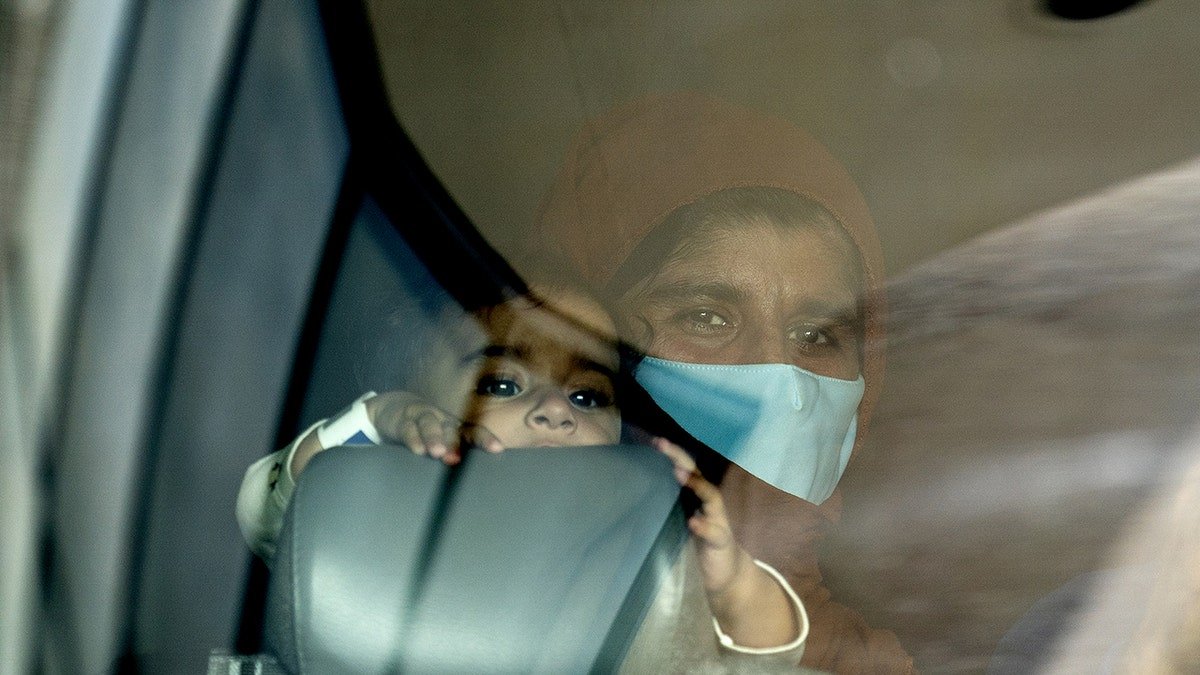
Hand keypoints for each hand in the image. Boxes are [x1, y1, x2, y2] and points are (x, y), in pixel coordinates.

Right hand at [367, 390, 503, 464]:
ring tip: (437, 453)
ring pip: (430, 424)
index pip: (473, 431)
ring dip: (434, 437)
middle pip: (451, 428)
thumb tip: (475, 479)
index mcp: (455, 426)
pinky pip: (408, 428)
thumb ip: (455, 454)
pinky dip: (413, 438)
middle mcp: (441, 419)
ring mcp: (422, 417)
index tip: (497, 449)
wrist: (394, 410)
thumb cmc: (426, 430)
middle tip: (458, 459)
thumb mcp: (441, 440)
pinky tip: (417, 449)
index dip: (485, 438)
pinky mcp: (403, 420)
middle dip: (456, 443)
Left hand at [651, 437, 798, 647]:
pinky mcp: (722, 542)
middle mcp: (709, 503)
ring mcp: (718, 520)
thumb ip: (666, 508)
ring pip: (711, 497)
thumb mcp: (678, 523)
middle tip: (662, 445)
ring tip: (679, 474)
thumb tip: (635, 493)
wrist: (727, 574)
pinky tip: (693, 522)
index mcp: (696, 497)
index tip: (652, 441)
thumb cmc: (697, 544)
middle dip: (679, 458)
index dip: (670, 454)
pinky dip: (704, 526)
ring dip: (696, 484)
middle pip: (696, 474)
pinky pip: (715, 532)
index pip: (683, 468)